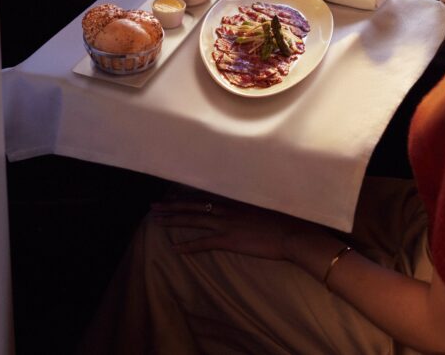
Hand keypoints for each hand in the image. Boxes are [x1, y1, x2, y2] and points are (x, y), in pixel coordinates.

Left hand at [150, 196, 325, 260]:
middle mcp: (226, 208)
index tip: (170, 196)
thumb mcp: (263, 208)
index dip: (185, 197)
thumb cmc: (283, 221)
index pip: (204, 196)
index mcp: (234, 200)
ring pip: (192, 220)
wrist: (291, 233)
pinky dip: (187, 246)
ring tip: (156, 221)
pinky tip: (175, 249)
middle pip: (192, 205)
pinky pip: (202, 243)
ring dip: (173, 220)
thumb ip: (249, 207)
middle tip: (153, 207)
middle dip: (171, 206)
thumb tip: (243, 209)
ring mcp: (225, 223)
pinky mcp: (228, 239)